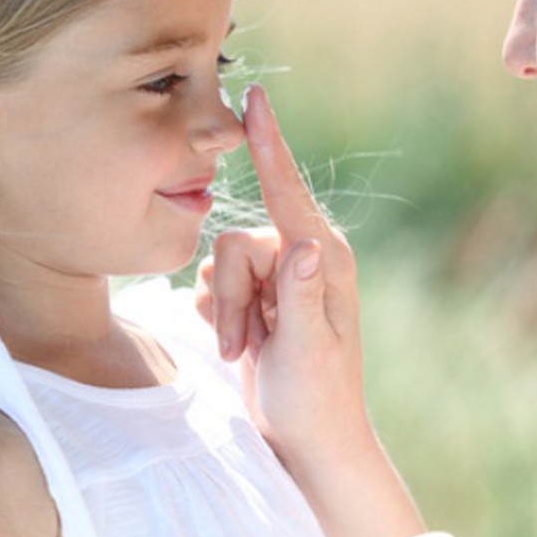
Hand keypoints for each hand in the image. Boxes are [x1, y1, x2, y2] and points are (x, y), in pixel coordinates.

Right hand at [195, 84, 425, 536]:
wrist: (306, 438)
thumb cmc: (315, 399)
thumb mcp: (307, 351)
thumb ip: (302, 297)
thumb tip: (307, 244)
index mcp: (325, 260)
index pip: (288, 192)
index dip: (268, 144)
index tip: (255, 98)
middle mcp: (302, 258)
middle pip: (235, 242)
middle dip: (227, 295)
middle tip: (239, 342)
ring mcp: (278, 276)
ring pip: (219, 263)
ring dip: (221, 310)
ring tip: (241, 347)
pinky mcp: (256, 292)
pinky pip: (211, 281)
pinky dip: (216, 313)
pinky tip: (237, 341)